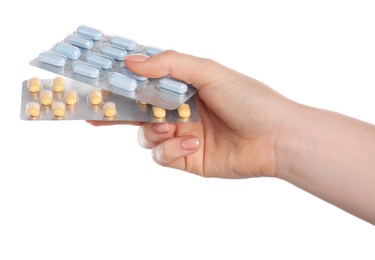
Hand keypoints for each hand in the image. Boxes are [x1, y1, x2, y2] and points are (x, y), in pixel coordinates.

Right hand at [89, 51, 293, 177]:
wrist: (275, 138)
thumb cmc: (249, 99)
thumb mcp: (208, 72)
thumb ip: (169, 64)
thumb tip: (132, 61)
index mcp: (186, 87)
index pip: (147, 83)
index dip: (123, 84)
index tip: (100, 83)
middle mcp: (181, 111)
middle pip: (139, 111)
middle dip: (119, 112)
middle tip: (98, 113)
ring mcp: (183, 135)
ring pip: (146, 135)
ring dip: (153, 131)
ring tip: (172, 127)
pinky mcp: (187, 159)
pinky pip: (162, 156)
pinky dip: (171, 149)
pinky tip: (191, 144)